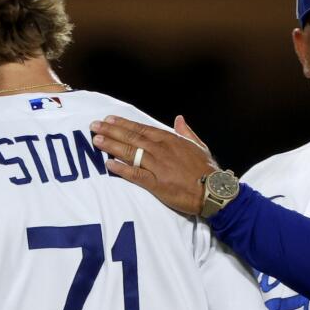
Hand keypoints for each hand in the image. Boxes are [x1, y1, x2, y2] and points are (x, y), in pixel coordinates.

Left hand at [91, 115, 219, 215]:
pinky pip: (136, 175)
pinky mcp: (157, 184)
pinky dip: (122, 169)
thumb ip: (186, 132)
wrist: (215, 191)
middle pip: (132, 138)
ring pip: (131, 153)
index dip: (124, 124)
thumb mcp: (199, 146)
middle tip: (94, 126)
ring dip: (112, 146)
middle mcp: (162, 150)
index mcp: (171, 140)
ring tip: (96, 141)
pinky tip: (109, 164)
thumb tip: (179, 119)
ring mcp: (159, 166)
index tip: (109, 119)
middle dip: (111, 131)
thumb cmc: (207, 170)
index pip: (142, 129)